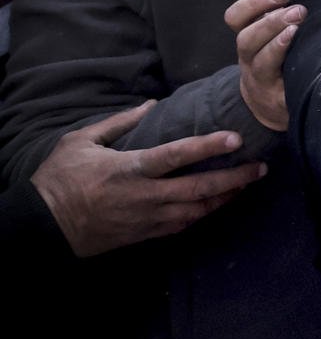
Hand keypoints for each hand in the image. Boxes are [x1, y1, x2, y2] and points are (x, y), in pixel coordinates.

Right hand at [29, 102, 266, 256]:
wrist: (42, 226)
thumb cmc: (60, 179)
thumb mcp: (81, 142)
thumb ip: (119, 122)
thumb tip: (150, 104)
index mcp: (129, 169)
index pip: (176, 156)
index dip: (208, 146)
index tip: (236, 137)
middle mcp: (144, 196)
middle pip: (199, 189)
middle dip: (234, 179)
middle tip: (261, 167)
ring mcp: (146, 219)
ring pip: (197, 211)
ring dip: (225, 198)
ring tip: (247, 184)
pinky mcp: (144, 235)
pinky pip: (183, 226)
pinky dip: (204, 214)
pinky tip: (219, 203)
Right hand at [223, 0, 301, 131]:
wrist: (278, 98)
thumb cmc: (281, 45)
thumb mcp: (282, 12)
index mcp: (250, 32)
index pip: (237, 16)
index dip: (255, 3)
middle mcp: (250, 55)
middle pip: (245, 38)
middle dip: (269, 20)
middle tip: (298, 7)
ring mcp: (261, 78)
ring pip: (258, 60)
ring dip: (278, 41)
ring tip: (299, 27)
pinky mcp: (277, 98)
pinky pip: (277, 86)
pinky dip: (288, 69)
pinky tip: (305, 57)